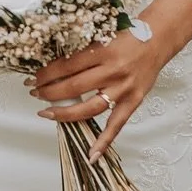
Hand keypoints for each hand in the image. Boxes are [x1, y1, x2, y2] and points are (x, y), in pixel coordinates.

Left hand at [33, 26, 170, 159]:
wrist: (157, 39)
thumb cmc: (127, 36)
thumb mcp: (101, 36)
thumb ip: (82, 52)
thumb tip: (54, 66)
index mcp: (102, 51)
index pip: (66, 66)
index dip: (47, 74)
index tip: (34, 78)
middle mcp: (112, 71)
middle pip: (74, 87)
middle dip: (49, 92)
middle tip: (35, 93)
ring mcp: (123, 88)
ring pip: (89, 107)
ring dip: (65, 113)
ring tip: (47, 113)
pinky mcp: (133, 101)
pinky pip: (116, 124)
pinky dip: (104, 141)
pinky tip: (91, 154)